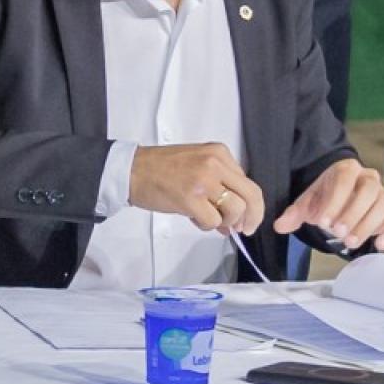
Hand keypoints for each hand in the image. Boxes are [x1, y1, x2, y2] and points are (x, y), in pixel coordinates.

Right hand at [128, 143, 264, 234]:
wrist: (132, 171)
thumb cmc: (161, 169)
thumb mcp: (197, 166)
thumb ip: (219, 187)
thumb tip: (234, 219)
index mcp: (219, 153)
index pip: (248, 183)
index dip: (251, 206)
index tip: (245, 219)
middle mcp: (215, 163)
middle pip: (251, 196)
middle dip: (251, 218)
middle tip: (242, 230)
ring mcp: (204, 180)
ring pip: (235, 210)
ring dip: (225, 222)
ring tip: (206, 218)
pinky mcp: (191, 198)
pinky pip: (213, 221)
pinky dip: (206, 225)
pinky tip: (192, 217)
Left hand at [274, 159, 383, 253]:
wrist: (342, 197)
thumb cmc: (326, 197)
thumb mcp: (309, 202)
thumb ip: (295, 213)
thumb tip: (280, 226)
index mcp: (347, 170)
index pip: (345, 180)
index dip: (335, 201)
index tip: (323, 221)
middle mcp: (370, 179)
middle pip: (369, 191)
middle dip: (353, 213)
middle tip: (338, 232)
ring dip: (368, 225)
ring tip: (350, 242)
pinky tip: (379, 245)